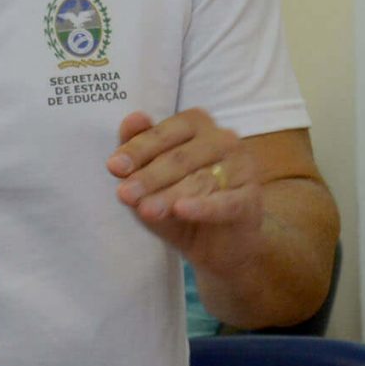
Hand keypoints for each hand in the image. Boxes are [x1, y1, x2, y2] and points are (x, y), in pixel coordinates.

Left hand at [107, 109, 262, 268]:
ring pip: (199, 181)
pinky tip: (181, 210)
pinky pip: (225, 202)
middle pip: (180, 157)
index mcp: (197, 124)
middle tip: (125, 194)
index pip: (165, 132)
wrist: (218, 246)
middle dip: (149, 176)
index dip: (138, 149)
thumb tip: (134, 119)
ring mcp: (242, 167)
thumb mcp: (151, 179)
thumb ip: (139, 150)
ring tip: (146, 210)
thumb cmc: (180, 203)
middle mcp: (223, 138)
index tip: (114, 167)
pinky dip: (202, 206)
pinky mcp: (251, 199)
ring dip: (169, 195)